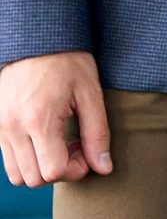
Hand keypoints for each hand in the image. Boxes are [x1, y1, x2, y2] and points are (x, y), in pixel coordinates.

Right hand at [0, 52, 108, 185]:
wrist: (36, 39)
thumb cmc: (67, 61)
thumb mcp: (90, 93)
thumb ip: (97, 133)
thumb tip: (104, 167)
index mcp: (38, 119)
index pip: (52, 171)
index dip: (75, 170)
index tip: (85, 153)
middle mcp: (13, 128)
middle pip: (33, 179)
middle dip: (59, 172)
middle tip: (76, 148)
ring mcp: (0, 128)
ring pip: (16, 174)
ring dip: (40, 169)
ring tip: (60, 144)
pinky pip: (8, 159)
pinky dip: (27, 159)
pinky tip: (45, 138)